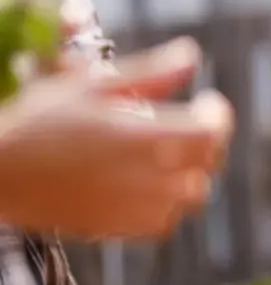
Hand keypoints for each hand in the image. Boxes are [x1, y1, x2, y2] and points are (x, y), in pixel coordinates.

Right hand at [0, 37, 233, 239]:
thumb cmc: (39, 121)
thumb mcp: (91, 86)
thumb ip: (150, 73)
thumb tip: (192, 55)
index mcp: (143, 137)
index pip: (211, 133)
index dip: (219, 116)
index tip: (207, 102)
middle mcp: (145, 177)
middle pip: (207, 165)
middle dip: (206, 143)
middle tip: (189, 125)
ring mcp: (131, 209)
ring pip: (190, 197)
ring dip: (188, 174)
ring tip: (166, 154)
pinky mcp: (114, 230)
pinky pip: (162, 223)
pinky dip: (165, 204)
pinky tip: (145, 184)